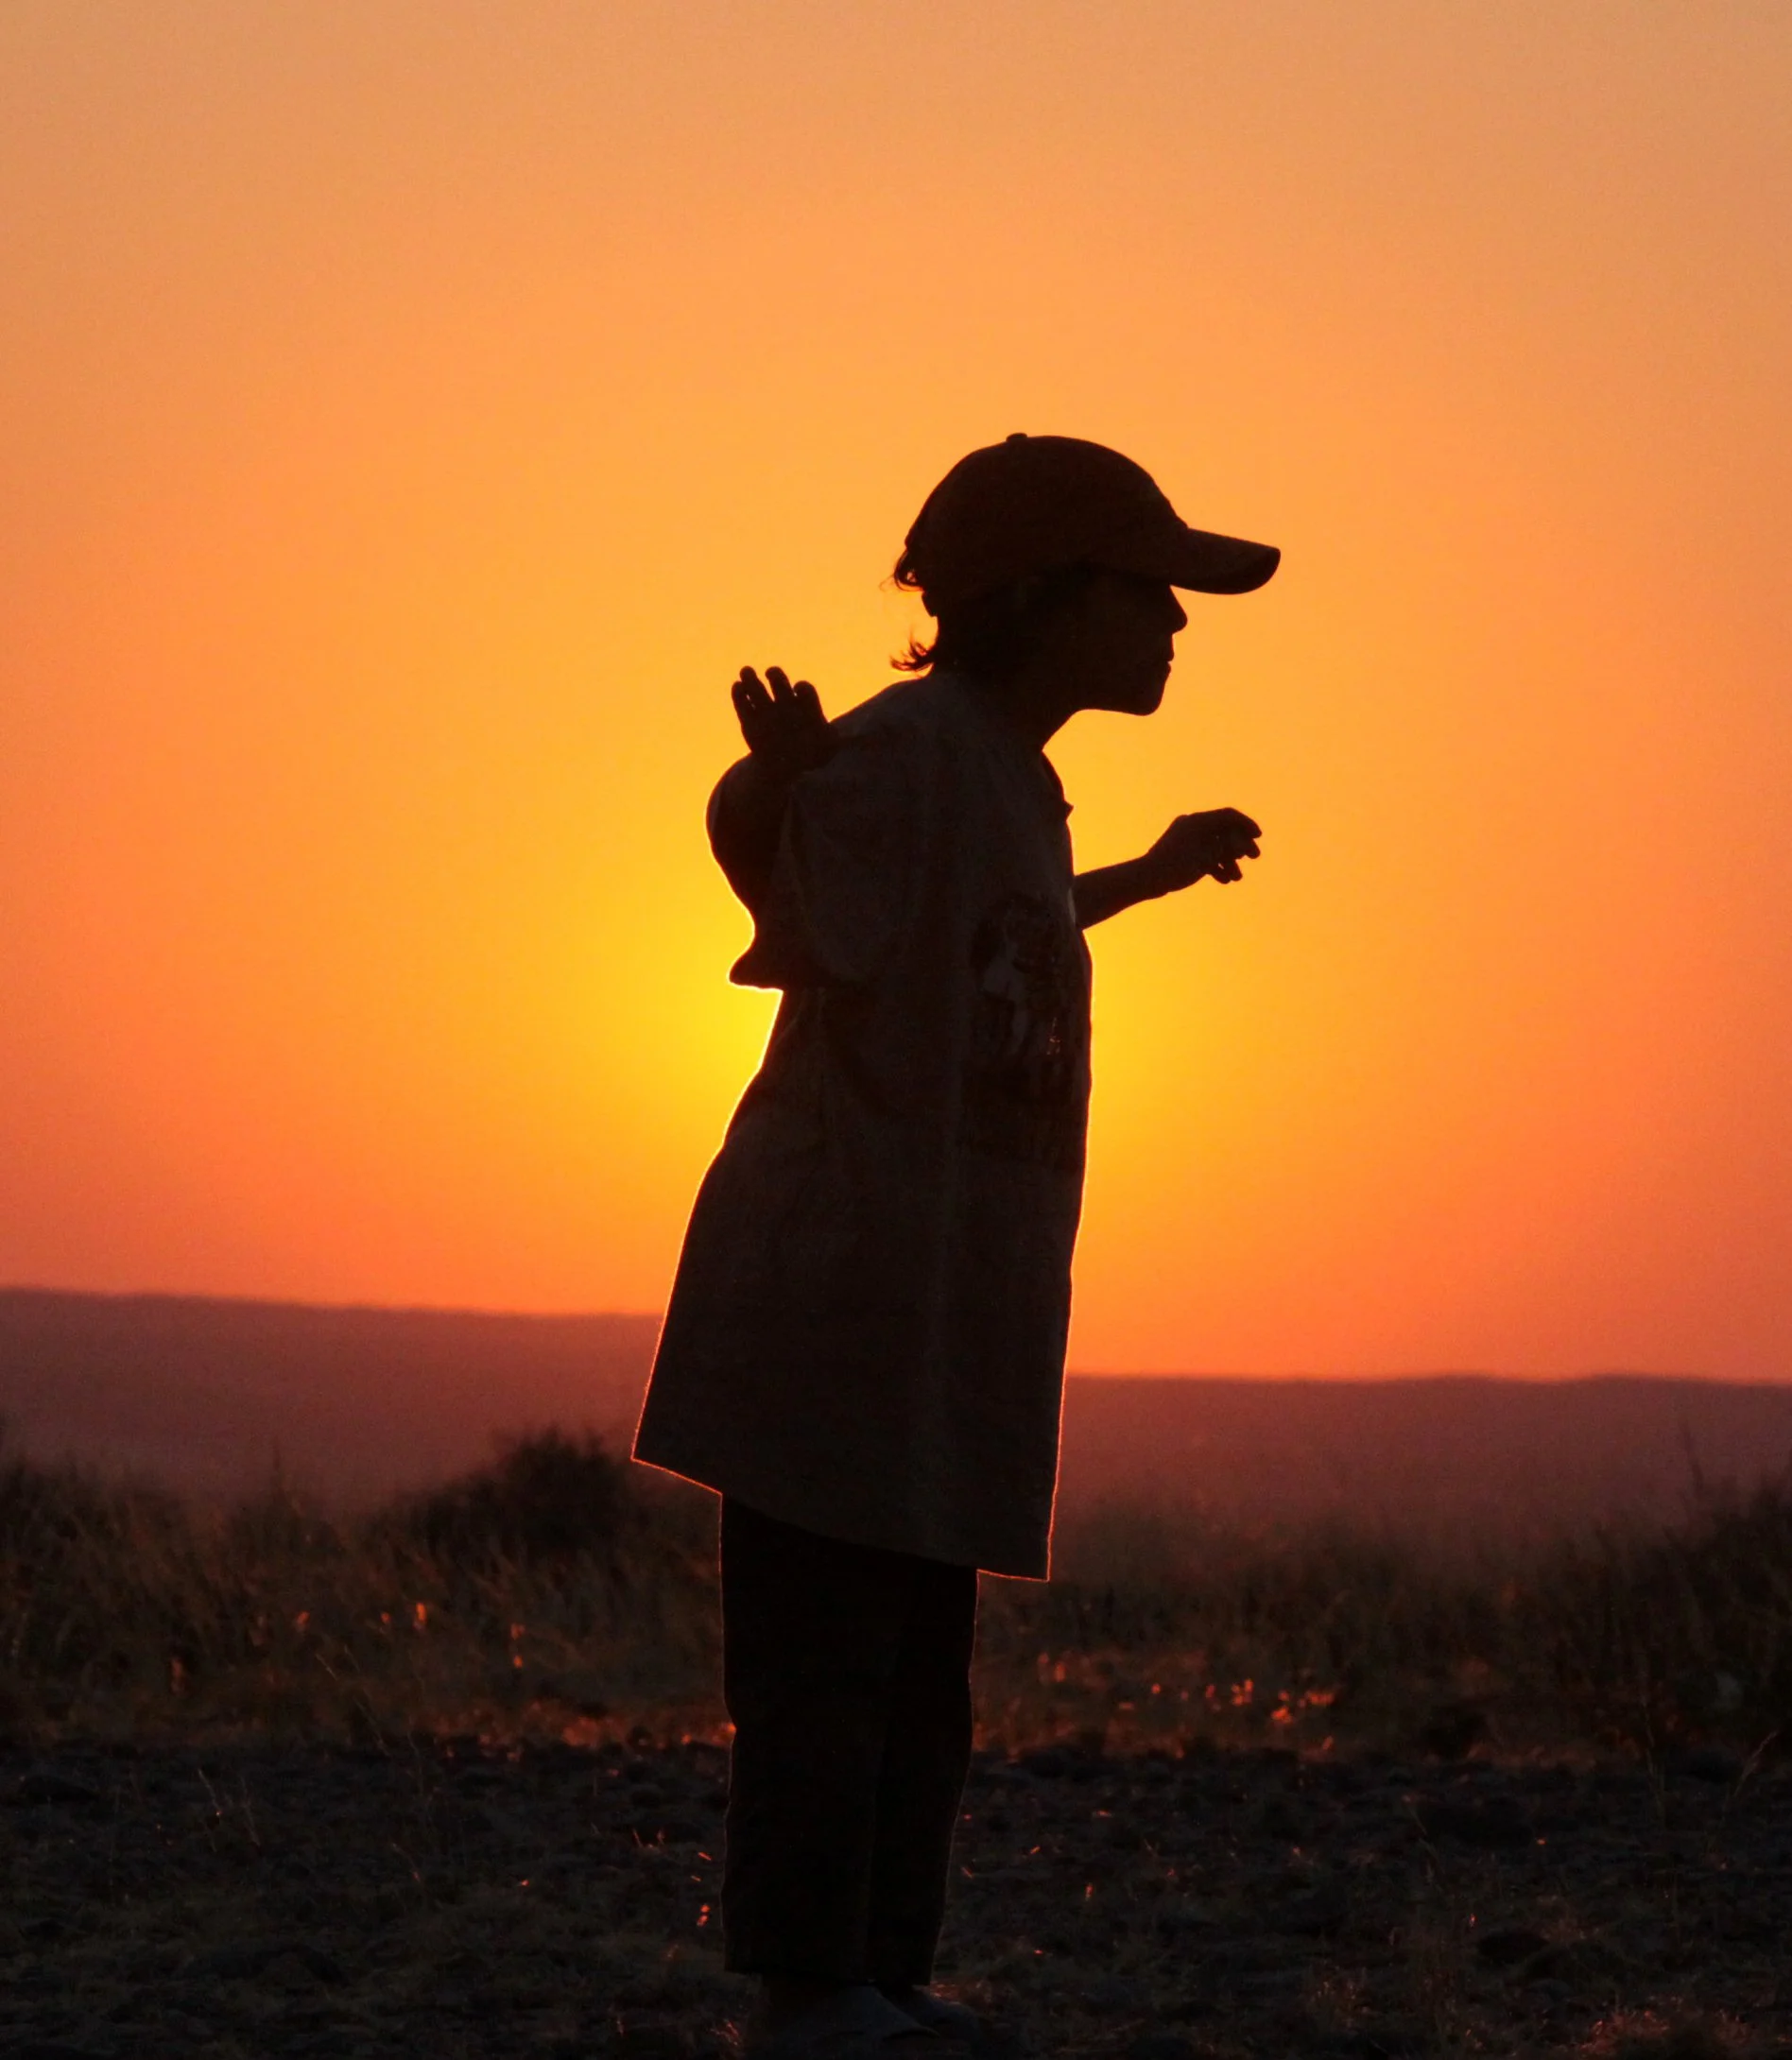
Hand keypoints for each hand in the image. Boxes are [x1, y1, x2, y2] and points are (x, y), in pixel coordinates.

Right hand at [730, 665, 834, 781]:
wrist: (783, 767)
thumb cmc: (810, 756)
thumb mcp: (826, 751)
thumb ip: (832, 740)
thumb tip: (829, 731)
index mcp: (805, 706)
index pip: (805, 691)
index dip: (802, 689)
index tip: (797, 690)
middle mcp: (785, 703)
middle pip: (779, 682)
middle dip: (775, 675)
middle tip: (771, 673)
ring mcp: (766, 710)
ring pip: (757, 688)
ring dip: (751, 678)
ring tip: (747, 672)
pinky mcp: (749, 720)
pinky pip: (742, 704)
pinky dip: (739, 694)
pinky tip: (738, 687)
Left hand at [1141, 807, 1262, 891]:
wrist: (1147, 879)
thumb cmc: (1176, 866)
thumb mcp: (1207, 857)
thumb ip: (1226, 848)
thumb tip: (1242, 844)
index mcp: (1197, 821)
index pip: (1228, 816)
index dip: (1246, 825)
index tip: (1258, 837)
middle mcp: (1192, 826)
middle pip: (1223, 831)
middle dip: (1240, 845)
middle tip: (1255, 856)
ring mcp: (1186, 839)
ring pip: (1214, 846)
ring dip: (1229, 860)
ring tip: (1237, 878)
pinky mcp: (1182, 853)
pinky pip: (1204, 855)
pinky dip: (1215, 865)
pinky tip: (1224, 880)